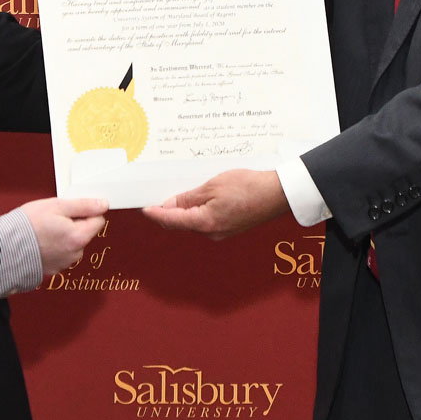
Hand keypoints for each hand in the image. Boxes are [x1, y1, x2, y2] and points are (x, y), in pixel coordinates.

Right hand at [19, 196, 106, 274]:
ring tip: (45, 229)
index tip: (72, 209)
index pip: (98, 221)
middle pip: (85, 232)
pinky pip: (62, 252)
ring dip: (64, 235)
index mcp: (79, 237)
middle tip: (54, 217)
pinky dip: (55, 246)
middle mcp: (75, 253)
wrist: (5, 248)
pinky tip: (41, 240)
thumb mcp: (56, 206)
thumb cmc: (27, 226)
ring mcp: (65, 263)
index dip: (86, 211)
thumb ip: (83, 205)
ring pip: (72, 243)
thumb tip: (102, 205)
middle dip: (74, 223)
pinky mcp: (54, 268)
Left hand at [142, 169, 287, 239]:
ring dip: (184, 208)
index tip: (144, 207)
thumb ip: (189, 198)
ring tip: (179, 190)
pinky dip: (198, 210)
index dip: (156, 214)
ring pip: (193, 221)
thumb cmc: (248, 187)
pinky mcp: (228, 227)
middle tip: (158, 193)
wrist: (276, 193)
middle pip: (181, 223)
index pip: (171, 221)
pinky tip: (197, 196)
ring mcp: (221, 232)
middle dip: (168, 210)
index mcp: (205, 223)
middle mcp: (211, 233)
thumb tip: (169, 205)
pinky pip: (206, 220)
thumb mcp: (213, 186)